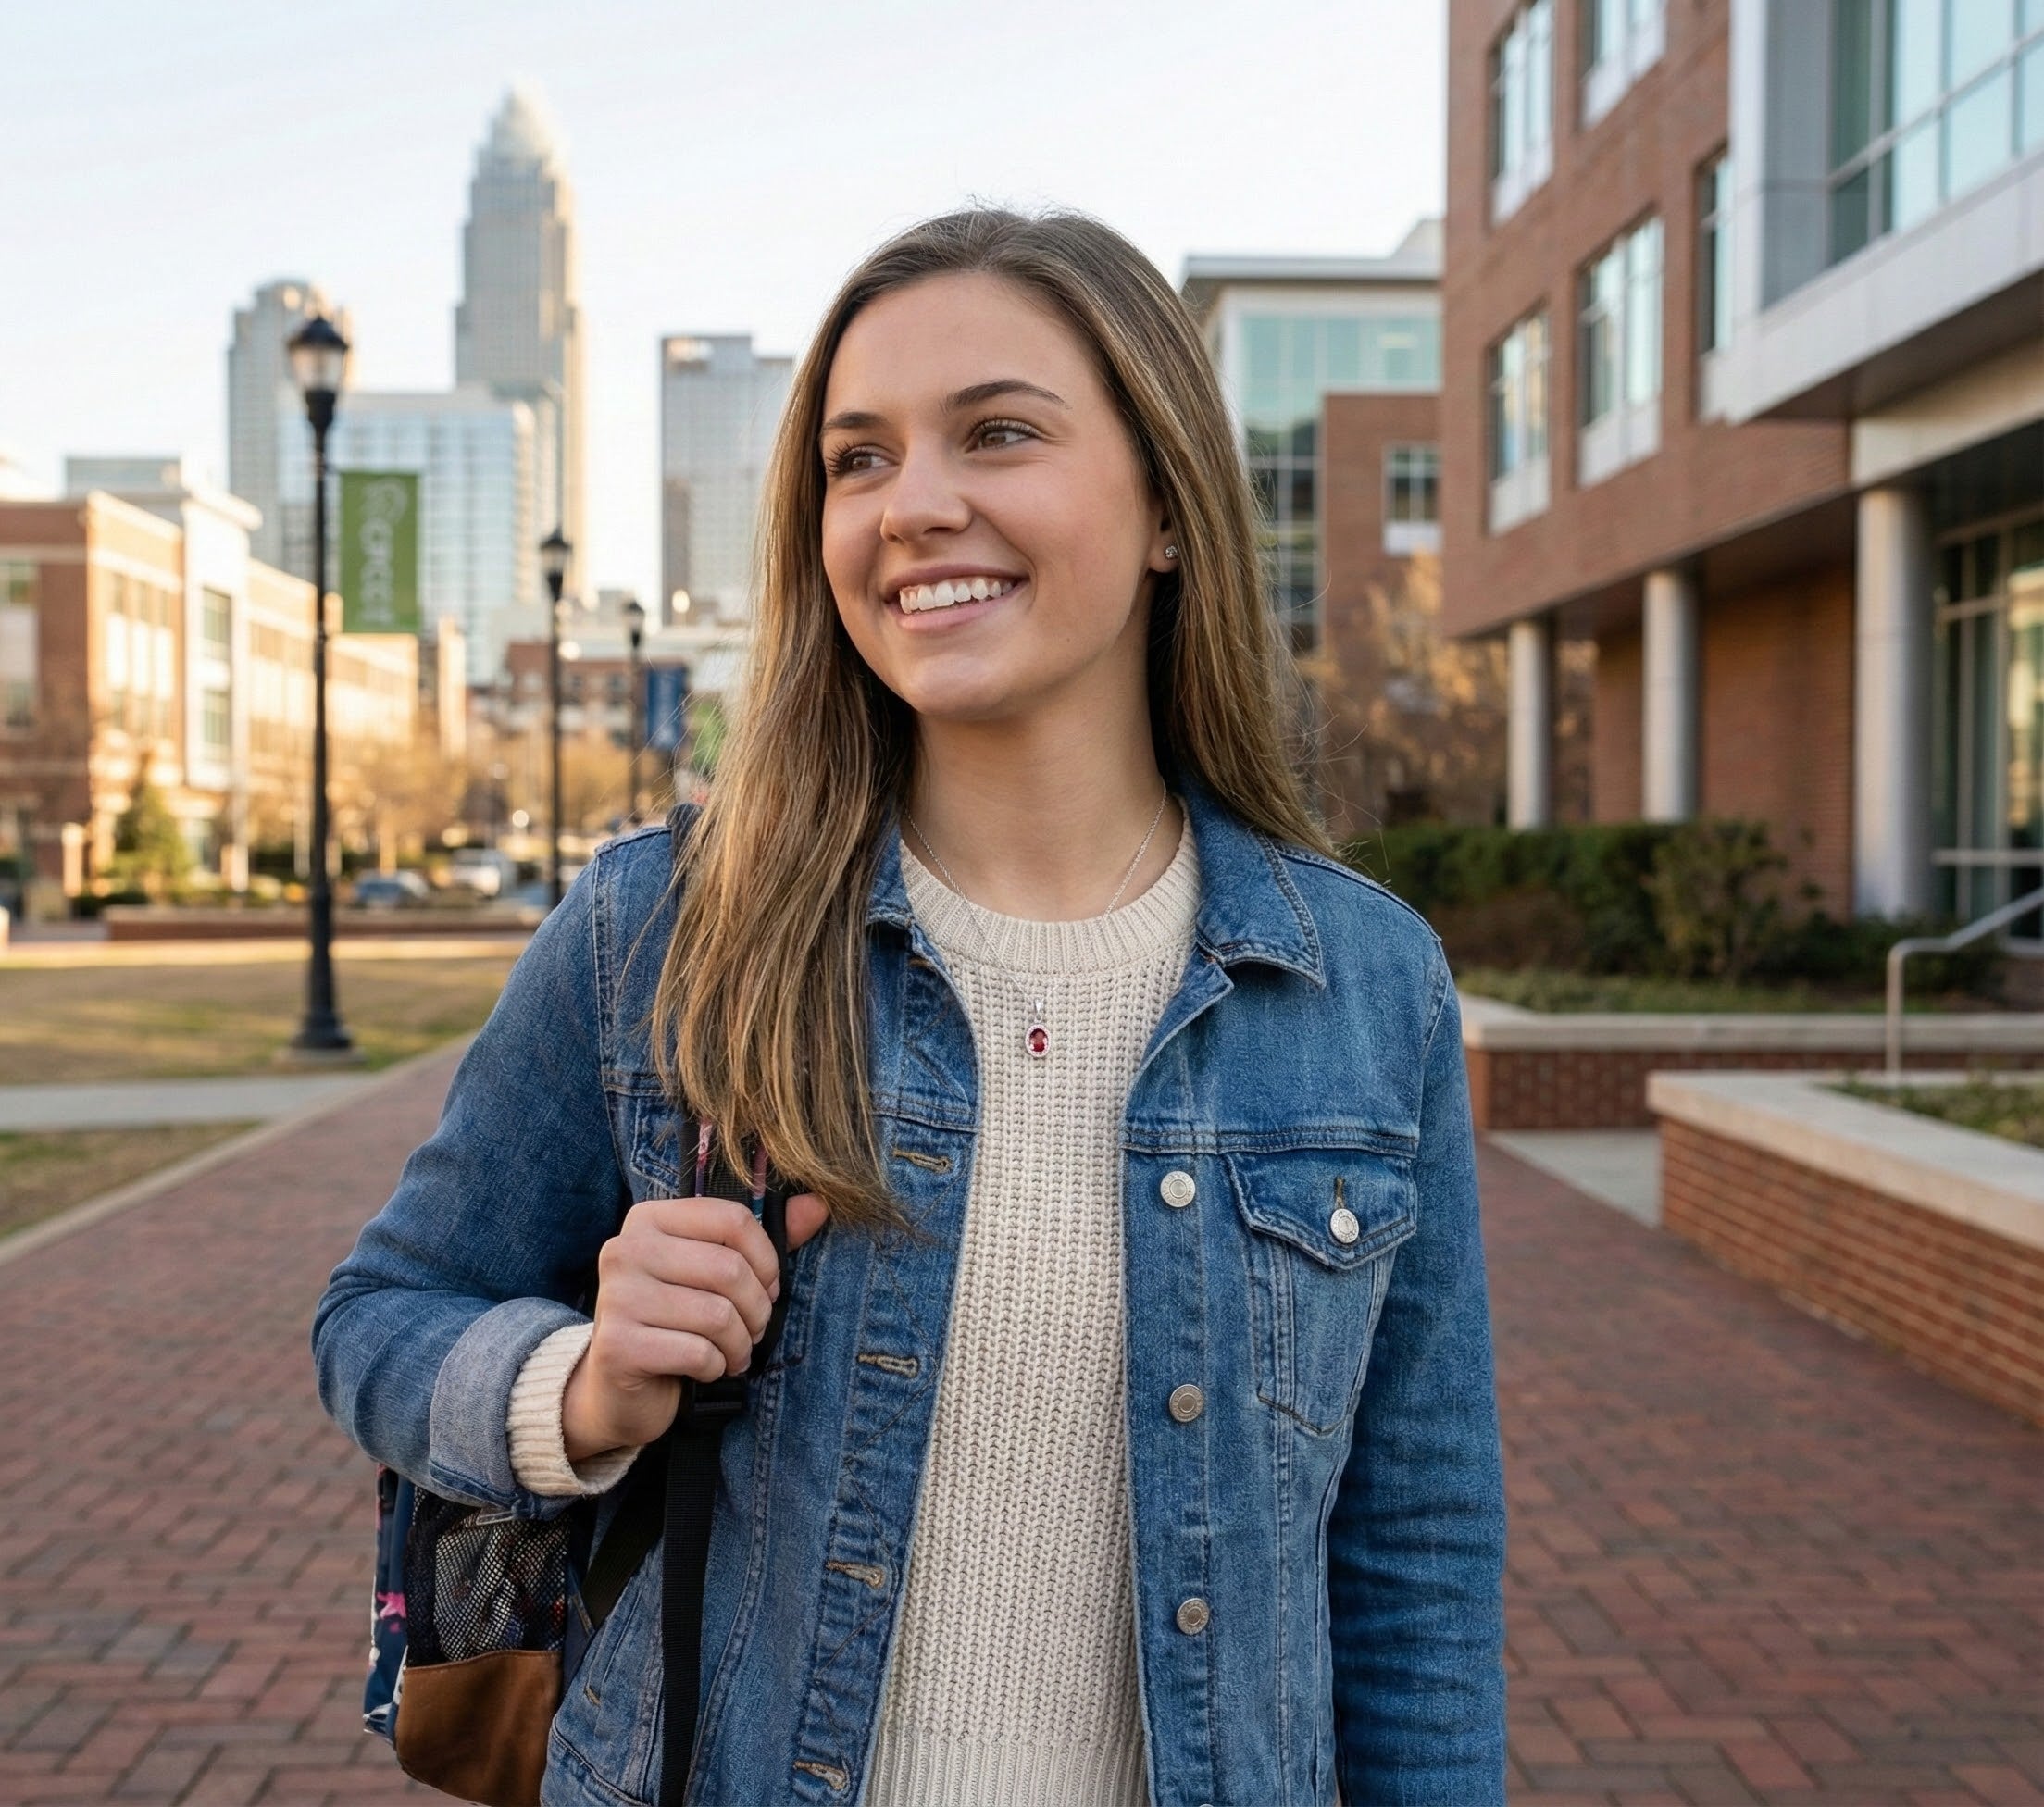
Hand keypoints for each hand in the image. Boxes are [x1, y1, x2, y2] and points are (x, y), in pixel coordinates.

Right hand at [563, 1190, 829, 1461]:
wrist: (617, 1387)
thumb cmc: (674, 1320)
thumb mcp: (714, 1274)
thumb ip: (761, 1241)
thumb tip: (818, 1205)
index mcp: (649, 1219)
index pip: (732, 1218)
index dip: (766, 1258)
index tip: (768, 1286)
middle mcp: (625, 1250)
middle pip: (728, 1269)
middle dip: (757, 1309)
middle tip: (755, 1329)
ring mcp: (617, 1297)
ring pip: (717, 1315)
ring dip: (740, 1343)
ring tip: (734, 1352)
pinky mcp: (618, 1346)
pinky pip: (698, 1352)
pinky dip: (716, 1366)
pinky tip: (708, 1369)